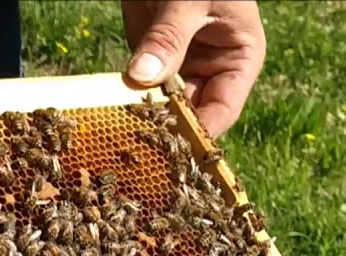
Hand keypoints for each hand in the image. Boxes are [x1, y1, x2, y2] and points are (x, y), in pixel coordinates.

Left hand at [120, 0, 265, 137]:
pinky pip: (137, 88)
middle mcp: (210, 70)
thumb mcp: (189, 0)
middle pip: (189, 115)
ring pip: (161, 106)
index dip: (199, 132)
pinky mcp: (148, 58)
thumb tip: (143, 78)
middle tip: (137, 150)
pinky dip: (123, 100)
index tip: (172, 149)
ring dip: (141, 119)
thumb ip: (169, 37)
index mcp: (239, 59)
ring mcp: (178, 66)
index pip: (222, 110)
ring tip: (119, 138)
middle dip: (165, 131)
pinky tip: (106, 116)